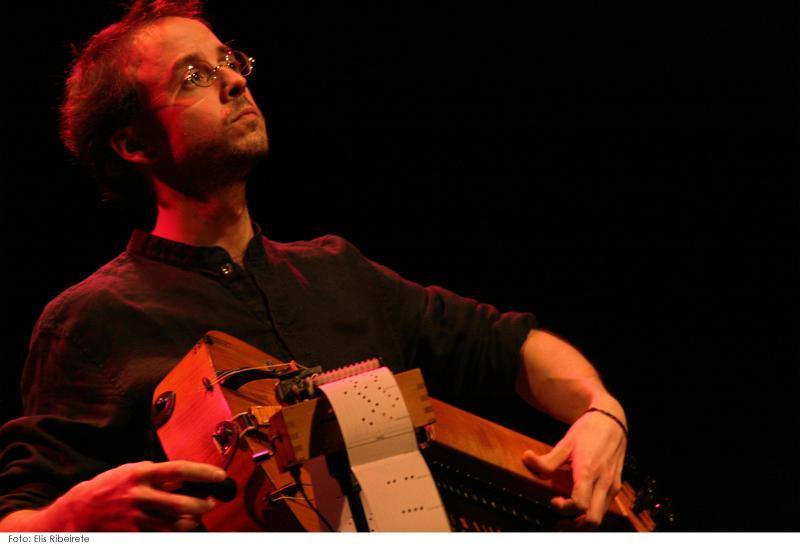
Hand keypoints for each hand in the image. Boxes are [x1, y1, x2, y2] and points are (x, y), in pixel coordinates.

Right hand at [42, 460, 226, 530]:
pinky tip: (177, 527)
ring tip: (195, 516)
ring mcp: (135, 518)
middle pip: (183, 503)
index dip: (203, 472)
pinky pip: (162, 535)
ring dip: (192, 521)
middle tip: (211, 502)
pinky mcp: (132, 534)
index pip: (180, 469)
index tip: (220, 475)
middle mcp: (139, 495)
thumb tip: (186, 478)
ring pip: (176, 524)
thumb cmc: (107, 489)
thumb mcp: (130, 472)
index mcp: (139, 473)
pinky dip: (174, 531)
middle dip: (203, 505)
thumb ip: (157, 475)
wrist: (76, 514)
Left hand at [522, 408, 626, 528]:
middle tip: (560, 520)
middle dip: (575, 525)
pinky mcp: (615, 486)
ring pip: (600, 516)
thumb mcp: (565, 442)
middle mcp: (603, 482)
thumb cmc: (588, 431)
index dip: (564, 509)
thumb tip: (526, 459)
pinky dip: (590, 508)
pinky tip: (579, 496)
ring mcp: (612, 486)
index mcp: (588, 471)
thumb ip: (547, 459)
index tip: (553, 500)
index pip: (580, 504)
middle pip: (593, 520)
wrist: (612, 421)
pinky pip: (603, 506)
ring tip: (567, 509)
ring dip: (582, 518)